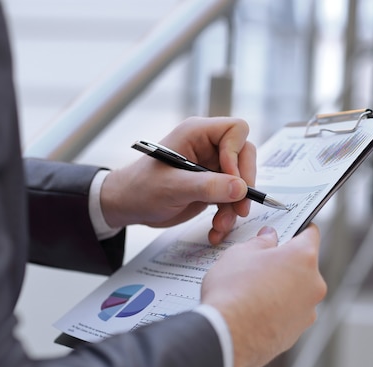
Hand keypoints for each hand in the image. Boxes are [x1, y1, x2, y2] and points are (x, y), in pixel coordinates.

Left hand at [100, 117, 255, 243]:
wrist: (128, 206)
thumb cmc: (141, 188)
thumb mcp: (173, 188)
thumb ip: (207, 186)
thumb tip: (240, 188)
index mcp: (197, 133)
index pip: (235, 131)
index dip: (237, 154)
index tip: (231, 180)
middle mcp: (208, 146)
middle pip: (245, 156)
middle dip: (243, 185)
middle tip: (240, 208)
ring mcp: (211, 166)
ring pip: (241, 181)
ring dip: (235, 206)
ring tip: (220, 225)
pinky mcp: (212, 185)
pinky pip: (231, 197)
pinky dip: (227, 215)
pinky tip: (215, 230)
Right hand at [201, 224, 326, 366]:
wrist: (226, 337)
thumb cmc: (232, 292)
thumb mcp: (240, 253)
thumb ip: (260, 242)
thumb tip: (269, 237)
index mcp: (303, 257)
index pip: (310, 234)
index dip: (298, 230)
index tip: (289, 232)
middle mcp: (314, 284)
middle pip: (304, 266)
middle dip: (285, 264)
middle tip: (260, 265)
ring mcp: (307, 311)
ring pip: (297, 292)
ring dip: (281, 289)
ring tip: (253, 292)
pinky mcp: (297, 333)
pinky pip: (289, 314)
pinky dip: (277, 311)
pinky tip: (254, 311)